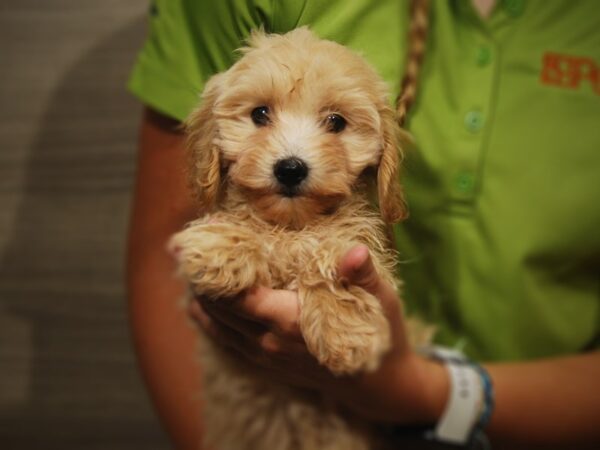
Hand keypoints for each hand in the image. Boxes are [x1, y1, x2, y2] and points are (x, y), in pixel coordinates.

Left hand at [190, 245, 447, 423]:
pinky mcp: (269, 364)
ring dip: (200, 299)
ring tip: (183, 271)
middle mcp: (270, 341)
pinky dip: (210, 325)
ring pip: (220, 327)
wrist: (378, 387)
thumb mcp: (381, 302)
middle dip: (198, 279)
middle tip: (178, 249)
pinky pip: (229, 344)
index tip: (200, 240)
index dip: (215, 269)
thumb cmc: (379, 338)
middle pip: (221, 309)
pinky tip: (198, 310)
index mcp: (290, 321)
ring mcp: (267, 356)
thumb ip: (363, 277)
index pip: (239, 295)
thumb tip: (356, 252)